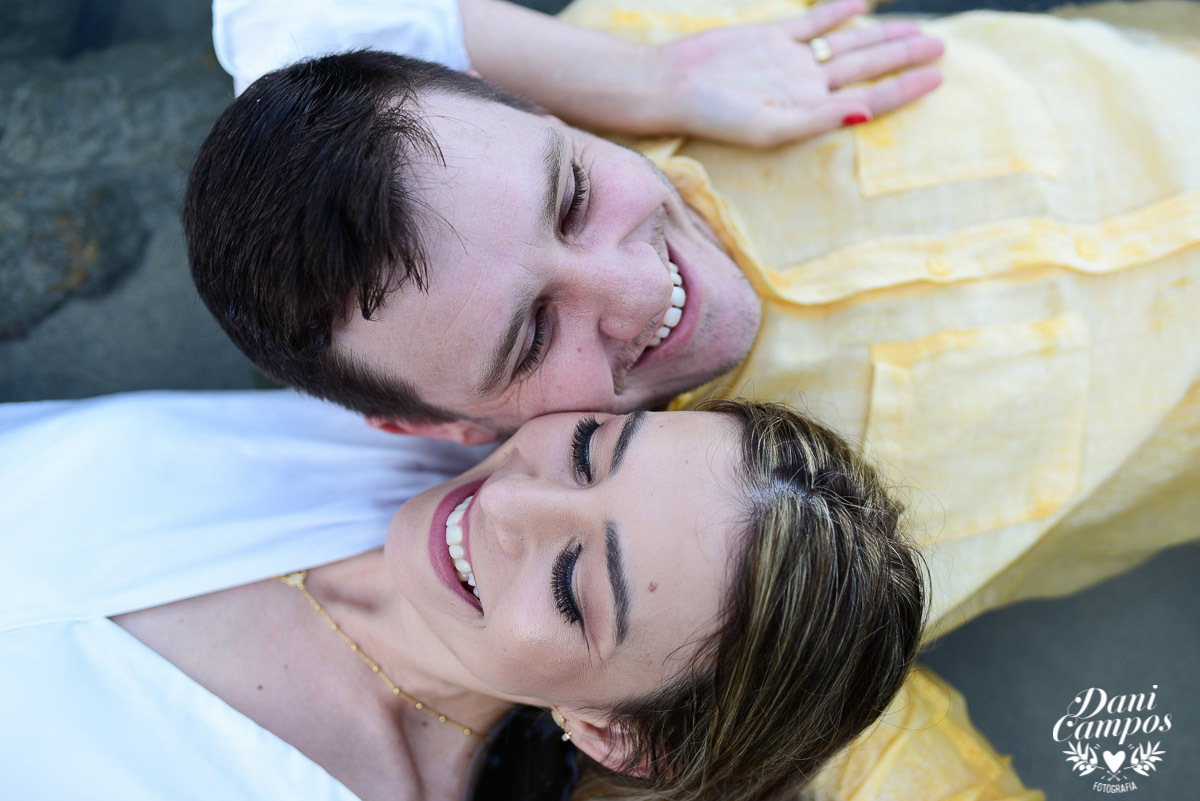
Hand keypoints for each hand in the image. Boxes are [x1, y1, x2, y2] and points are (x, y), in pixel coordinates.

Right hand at [652, 0, 943, 146]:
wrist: (669, 84)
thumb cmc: (713, 115)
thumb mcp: (769, 125)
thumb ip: (820, 119)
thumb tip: (868, 112)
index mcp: (810, 110)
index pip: (869, 98)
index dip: (904, 88)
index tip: (938, 78)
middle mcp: (806, 85)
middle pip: (866, 67)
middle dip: (903, 57)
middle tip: (941, 47)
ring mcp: (790, 60)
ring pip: (848, 45)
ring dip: (882, 36)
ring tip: (917, 31)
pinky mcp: (771, 36)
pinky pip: (814, 22)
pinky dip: (839, 12)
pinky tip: (864, 4)